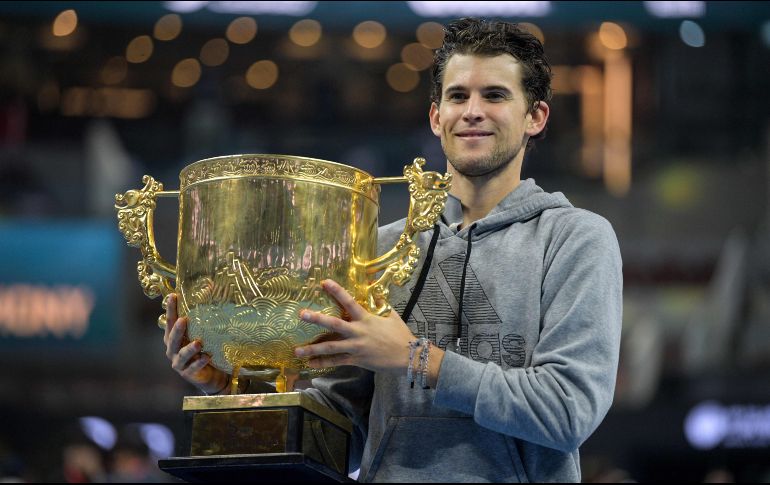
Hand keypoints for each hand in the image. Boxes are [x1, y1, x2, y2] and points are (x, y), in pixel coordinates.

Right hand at [163, 294, 228, 393]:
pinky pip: (193, 368)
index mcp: (173, 338)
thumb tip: (212, 286)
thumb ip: (204, 315)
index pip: (170, 321)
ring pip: (181, 355)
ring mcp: (179, 363)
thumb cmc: (204, 349)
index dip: (171, 309)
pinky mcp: (188, 374)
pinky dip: (199, 362)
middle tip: (184, 320)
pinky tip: (206, 357)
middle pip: (171, 339)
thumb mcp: (204, 332)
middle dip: (177, 329)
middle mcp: (173, 350)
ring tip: (198, 342)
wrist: (210, 375)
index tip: (173, 295)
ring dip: (189, 349)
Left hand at [293, 280, 416, 373]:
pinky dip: (323, 363)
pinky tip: (310, 364)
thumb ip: (381, 304)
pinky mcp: (357, 360)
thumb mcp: (392, 316)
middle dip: (316, 319)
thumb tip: (375, 294)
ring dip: (313, 349)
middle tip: (301, 314)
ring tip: (297, 350)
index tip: (324, 282)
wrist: (408, 357)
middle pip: (334, 324)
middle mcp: (358, 332)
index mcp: (366, 319)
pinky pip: (337, 362)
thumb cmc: (400, 335)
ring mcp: (356, 347)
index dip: (336, 291)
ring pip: (331, 347)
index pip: (349, 302)